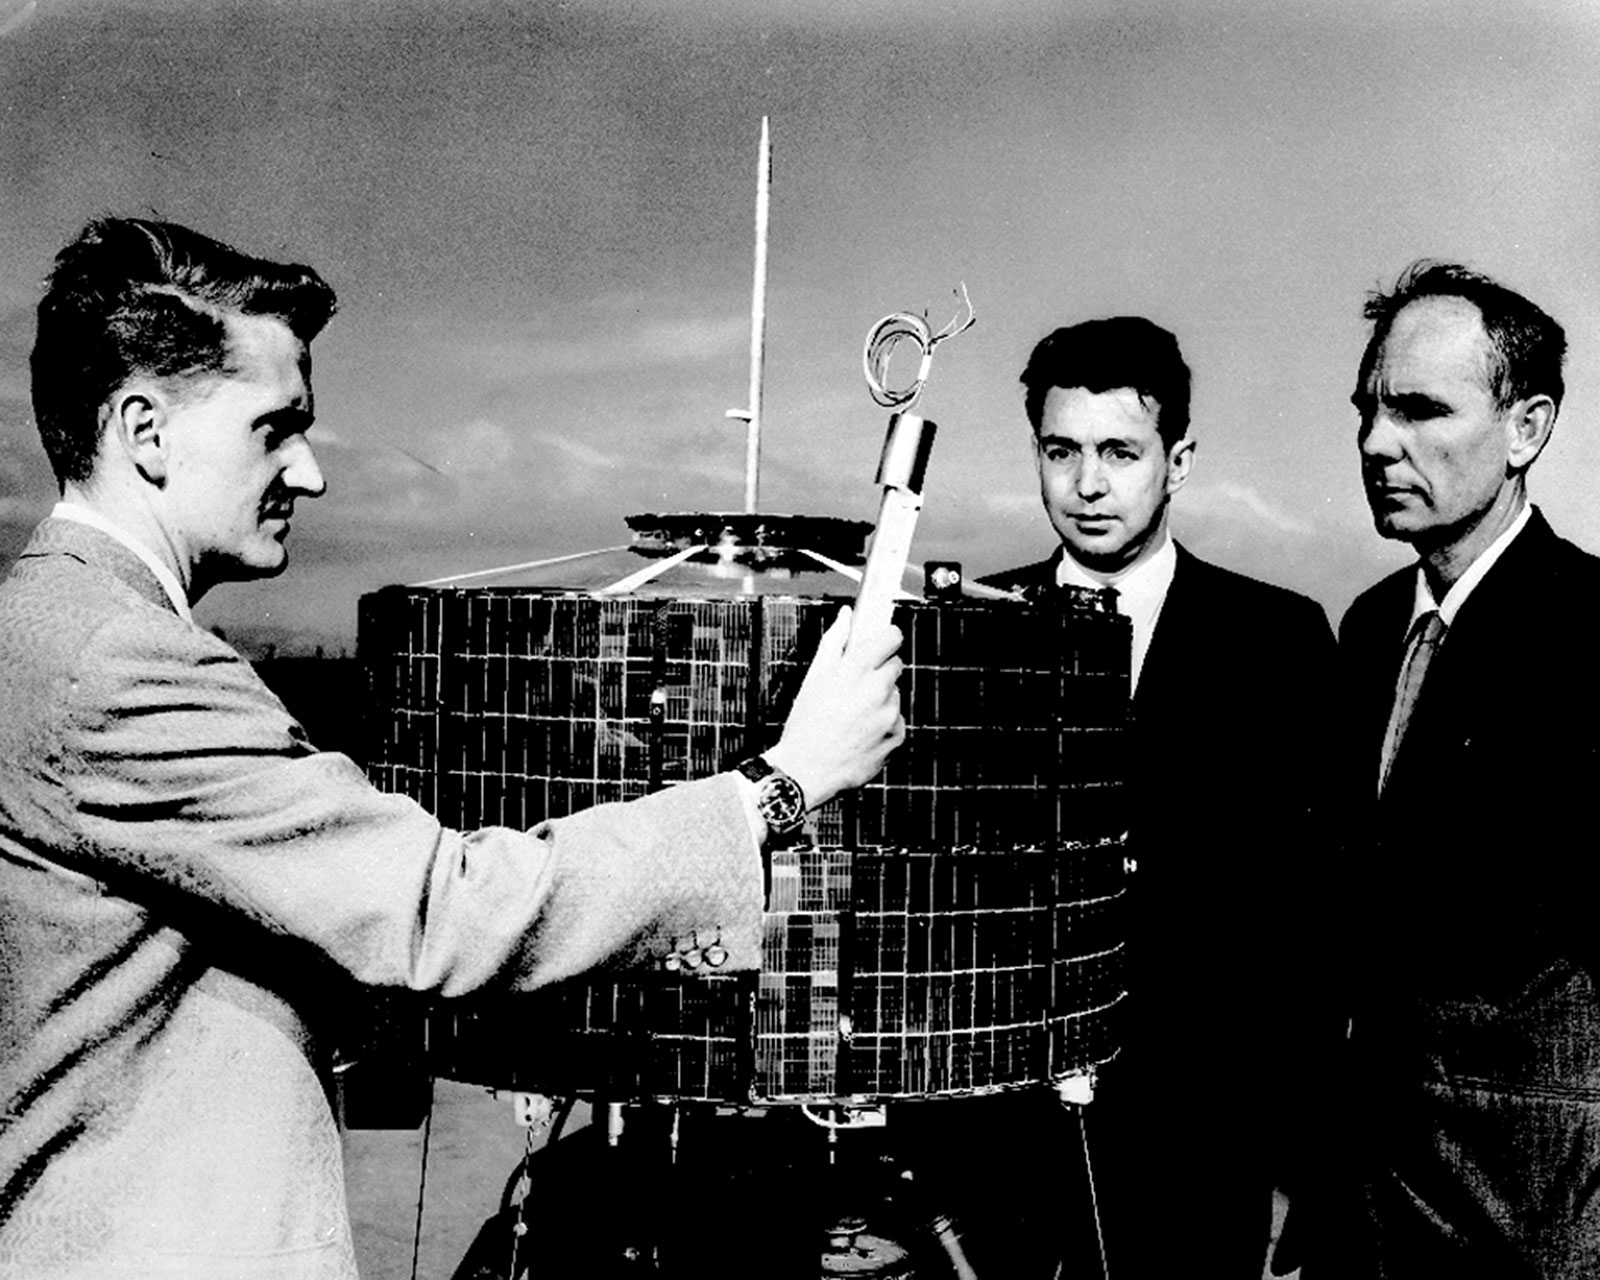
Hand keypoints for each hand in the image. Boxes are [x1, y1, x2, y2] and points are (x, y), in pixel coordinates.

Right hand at [765, 606, 904, 811]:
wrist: (806, 769)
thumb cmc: (806, 724)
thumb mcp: (814, 676)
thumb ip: (834, 640)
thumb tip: (846, 616)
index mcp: (856, 669)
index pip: (891, 637)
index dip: (886, 639)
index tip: (881, 644)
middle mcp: (876, 689)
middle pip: (896, 666)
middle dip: (880, 672)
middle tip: (857, 688)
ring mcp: (888, 714)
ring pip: (896, 696)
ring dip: (881, 701)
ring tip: (854, 717)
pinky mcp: (895, 738)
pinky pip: (897, 723)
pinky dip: (884, 727)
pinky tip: (861, 734)